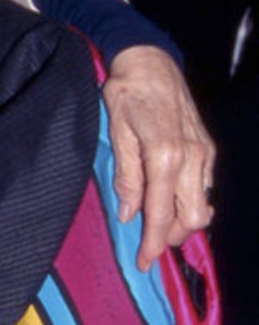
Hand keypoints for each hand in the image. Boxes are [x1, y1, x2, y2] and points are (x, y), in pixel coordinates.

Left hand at [101, 46, 215, 269]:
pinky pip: (203, 187)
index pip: (161, 213)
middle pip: (193, 217)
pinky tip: (169, 201)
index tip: (143, 262)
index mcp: (165, 156)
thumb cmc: (127, 94)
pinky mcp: (207, 148)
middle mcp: (191, 157)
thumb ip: (127, 176)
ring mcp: (203, 153)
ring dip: (181, 221)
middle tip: (148, 242)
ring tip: (157, 224)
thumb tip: (129, 213)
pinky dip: (188, 201)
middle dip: (171, 236)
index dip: (152, 243)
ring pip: (202, 205)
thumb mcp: (117, 134)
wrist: (151, 62)